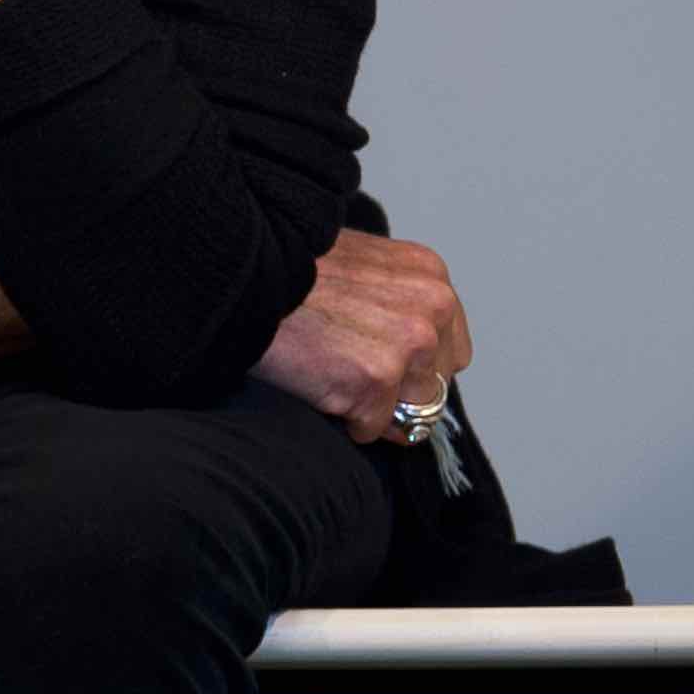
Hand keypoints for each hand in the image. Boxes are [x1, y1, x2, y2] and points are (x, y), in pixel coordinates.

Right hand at [255, 228, 473, 443]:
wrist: (244, 275)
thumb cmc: (286, 266)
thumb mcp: (360, 264)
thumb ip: (393, 300)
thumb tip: (402, 351)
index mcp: (430, 277)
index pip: (449, 349)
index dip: (412, 367)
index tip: (376, 364)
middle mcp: (433, 309)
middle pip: (435, 385)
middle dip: (397, 391)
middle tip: (347, 375)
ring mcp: (407, 347)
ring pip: (409, 412)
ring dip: (371, 407)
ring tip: (327, 376)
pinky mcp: (375, 382)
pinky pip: (371, 429)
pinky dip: (342, 420)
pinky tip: (314, 385)